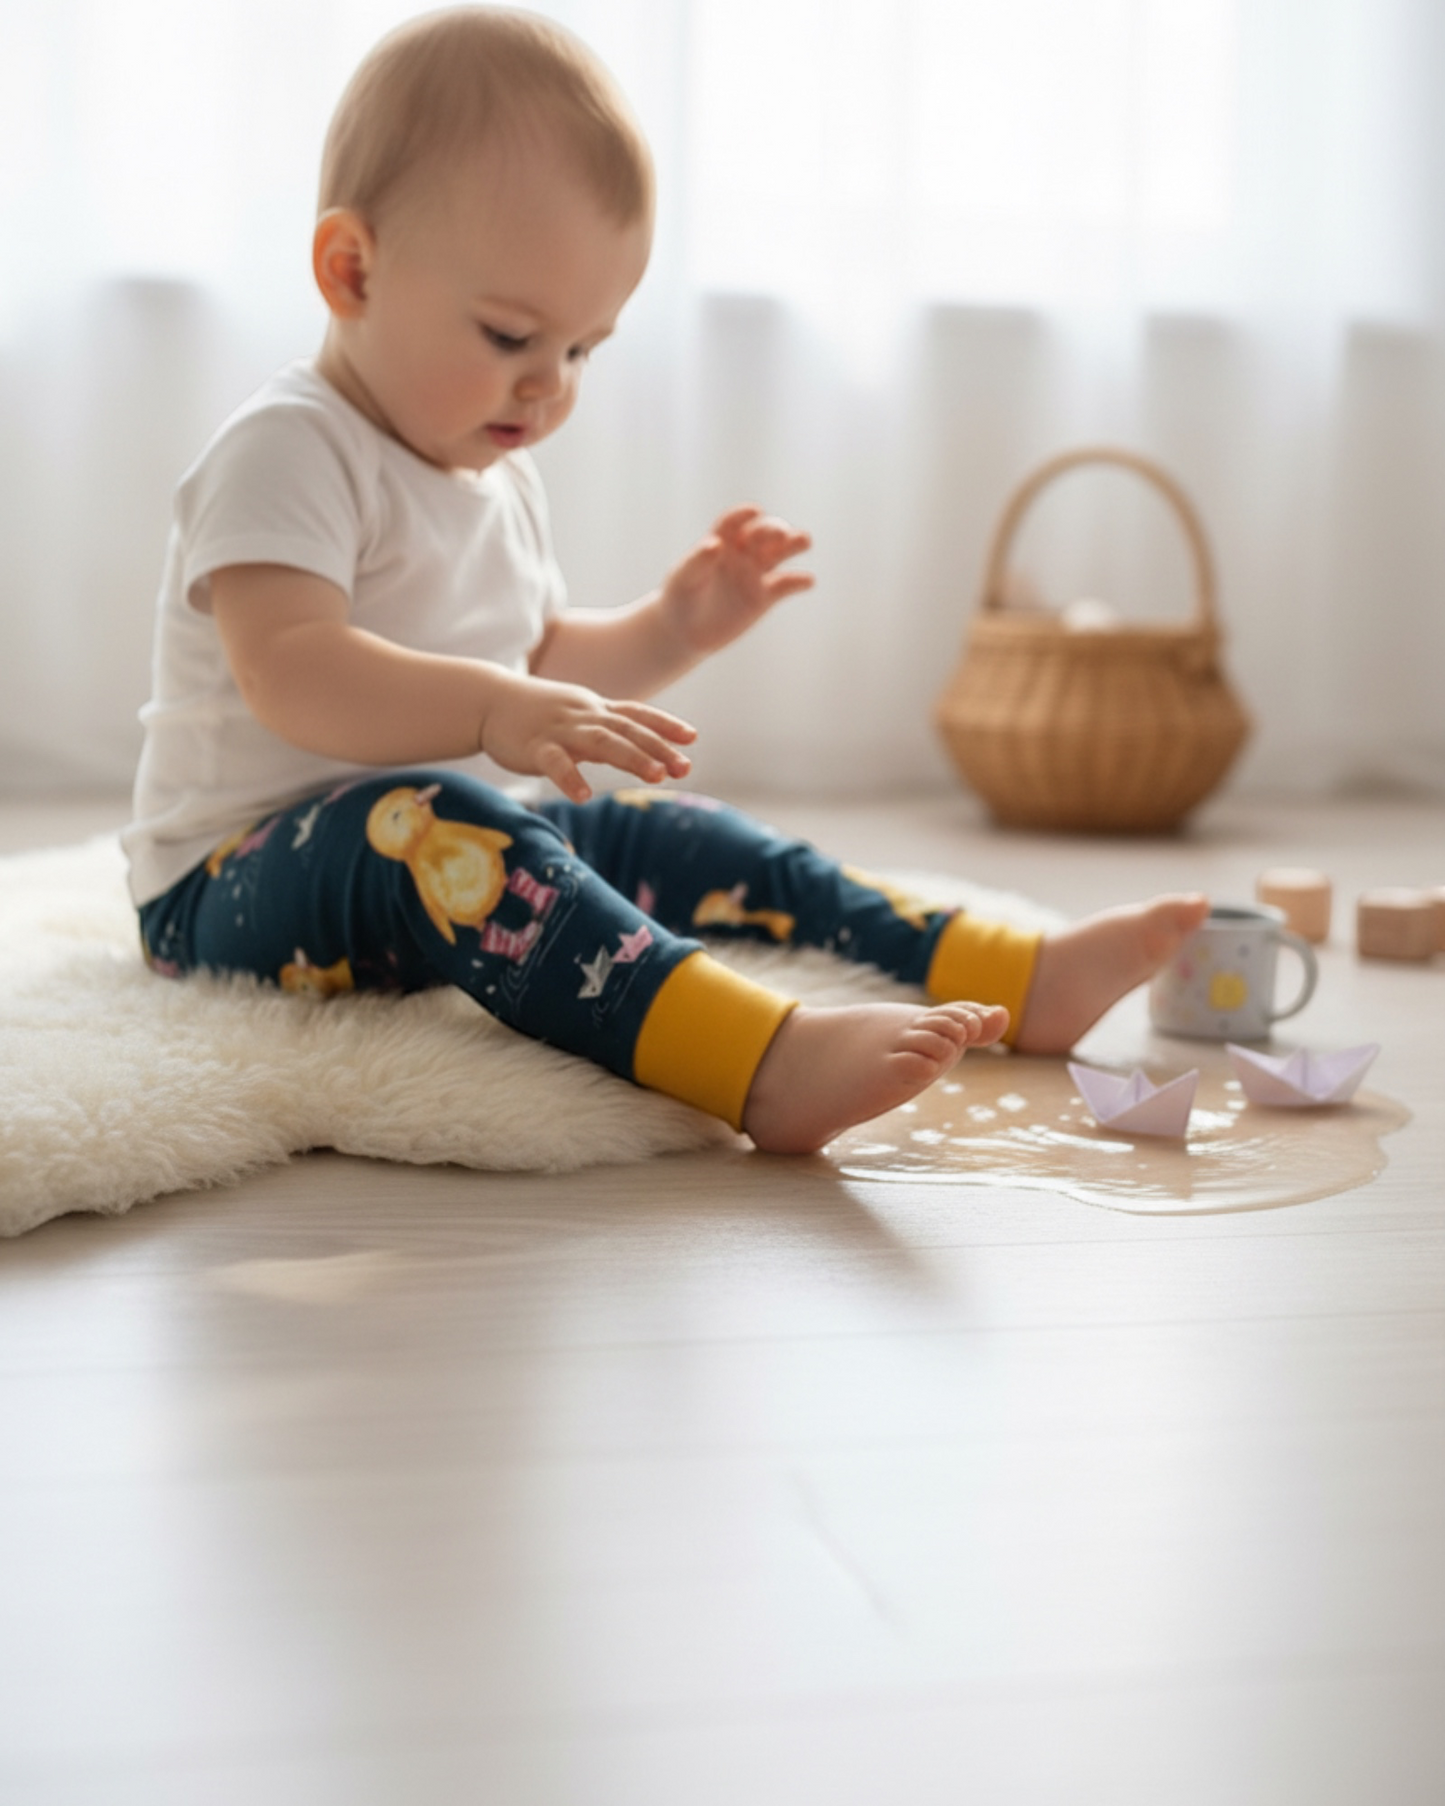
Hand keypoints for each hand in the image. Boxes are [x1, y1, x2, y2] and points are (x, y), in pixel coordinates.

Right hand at [478, 667, 695, 802]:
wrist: (488, 701)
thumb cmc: (538, 712)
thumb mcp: (578, 714)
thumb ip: (608, 727)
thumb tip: (645, 746)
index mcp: (595, 709)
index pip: (636, 714)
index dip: (665, 724)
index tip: (692, 737)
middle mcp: (584, 716)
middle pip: (627, 730)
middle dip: (658, 748)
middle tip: (685, 767)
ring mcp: (560, 730)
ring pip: (601, 742)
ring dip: (631, 758)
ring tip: (657, 776)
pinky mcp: (534, 746)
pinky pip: (555, 763)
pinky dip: (571, 779)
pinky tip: (585, 797)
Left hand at [660, 506, 813, 656]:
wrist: (684, 632)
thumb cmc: (679, 598)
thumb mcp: (683, 578)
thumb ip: (698, 560)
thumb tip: (715, 544)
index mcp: (720, 540)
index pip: (733, 522)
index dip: (743, 515)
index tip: (754, 511)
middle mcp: (741, 551)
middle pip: (762, 534)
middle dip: (774, 530)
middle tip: (782, 534)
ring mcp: (755, 572)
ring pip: (780, 553)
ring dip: (793, 545)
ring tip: (805, 541)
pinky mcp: (765, 596)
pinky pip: (785, 585)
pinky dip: (798, 581)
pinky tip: (807, 580)